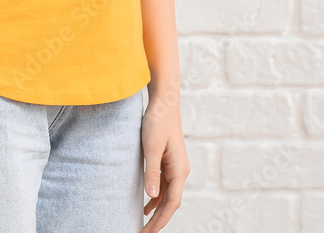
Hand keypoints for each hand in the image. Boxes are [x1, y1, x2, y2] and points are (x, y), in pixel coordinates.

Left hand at [141, 89, 189, 231]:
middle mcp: (180, 171)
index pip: (171, 203)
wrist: (164, 103)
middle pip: (170, 203)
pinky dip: (156, 198)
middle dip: (158, 220)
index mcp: (179, 169)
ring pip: (167, 196)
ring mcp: (175, 167)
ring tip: (142, 225)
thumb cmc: (158, 122)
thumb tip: (152, 195)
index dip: (160, 220)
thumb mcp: (152, 147)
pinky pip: (164, 186)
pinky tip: (145, 206)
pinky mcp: (168, 162)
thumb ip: (152, 171)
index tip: (148, 232)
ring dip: (156, 211)